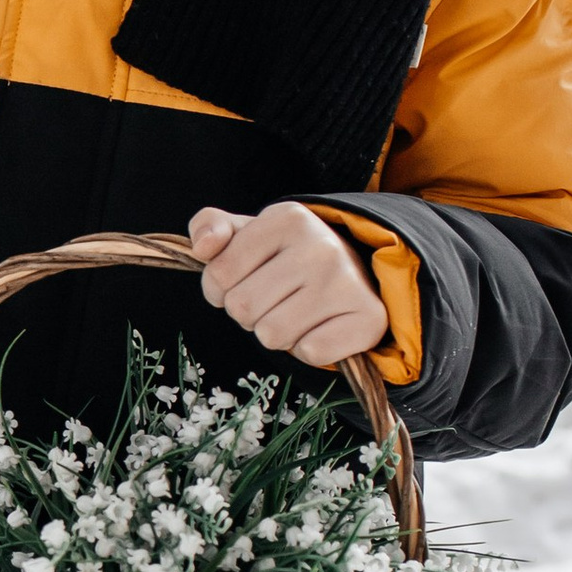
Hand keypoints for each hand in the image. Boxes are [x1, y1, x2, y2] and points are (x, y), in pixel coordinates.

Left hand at [189, 202, 387, 367]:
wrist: (356, 273)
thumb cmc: (288, 257)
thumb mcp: (247, 233)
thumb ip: (209, 227)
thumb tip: (203, 247)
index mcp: (288, 218)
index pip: (219, 273)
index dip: (220, 289)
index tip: (243, 281)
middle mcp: (322, 246)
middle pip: (242, 308)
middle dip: (248, 313)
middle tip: (274, 299)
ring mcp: (347, 283)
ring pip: (272, 335)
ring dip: (275, 333)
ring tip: (295, 312)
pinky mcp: (368, 319)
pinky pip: (309, 353)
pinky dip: (307, 348)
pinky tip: (320, 327)